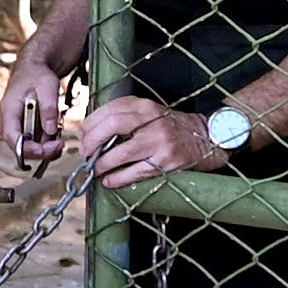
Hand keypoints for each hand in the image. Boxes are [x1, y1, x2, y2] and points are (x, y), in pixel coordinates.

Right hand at [0, 33, 83, 165]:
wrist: (34, 70)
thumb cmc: (36, 75)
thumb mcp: (47, 86)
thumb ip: (49, 108)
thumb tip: (50, 129)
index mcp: (8, 112)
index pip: (13, 139)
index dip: (29, 149)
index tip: (47, 150)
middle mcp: (7, 124)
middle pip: (21, 149)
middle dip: (42, 151)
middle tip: (60, 144)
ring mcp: (14, 128)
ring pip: (28, 149)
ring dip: (46, 147)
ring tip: (59, 134)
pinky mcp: (23, 131)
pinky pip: (34, 143)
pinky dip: (46, 142)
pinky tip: (54, 132)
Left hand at [63, 93, 231, 187]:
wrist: (204, 139)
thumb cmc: (169, 127)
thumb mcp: (149, 113)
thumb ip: (123, 118)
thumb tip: (88, 133)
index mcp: (145, 106)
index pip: (110, 110)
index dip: (90, 124)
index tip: (82, 135)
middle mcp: (152, 121)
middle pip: (111, 126)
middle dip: (91, 141)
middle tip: (85, 152)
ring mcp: (159, 142)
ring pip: (120, 153)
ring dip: (101, 164)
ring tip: (96, 168)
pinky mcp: (165, 162)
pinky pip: (134, 173)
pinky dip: (116, 179)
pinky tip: (109, 180)